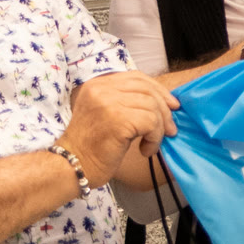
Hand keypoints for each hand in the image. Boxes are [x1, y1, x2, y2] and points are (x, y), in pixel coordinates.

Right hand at [62, 70, 177, 185]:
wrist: (72, 166)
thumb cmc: (91, 147)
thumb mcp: (104, 113)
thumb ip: (125, 101)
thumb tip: (163, 101)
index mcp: (97, 84)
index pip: (136, 77)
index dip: (158, 90)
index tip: (171, 105)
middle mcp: (101, 89)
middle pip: (147, 89)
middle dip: (164, 109)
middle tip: (170, 129)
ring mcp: (109, 103)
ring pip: (152, 107)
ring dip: (159, 129)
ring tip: (152, 144)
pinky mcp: (118, 120)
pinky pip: (151, 123)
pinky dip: (154, 139)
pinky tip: (145, 151)